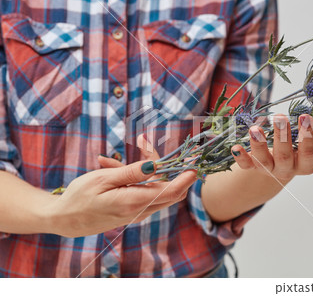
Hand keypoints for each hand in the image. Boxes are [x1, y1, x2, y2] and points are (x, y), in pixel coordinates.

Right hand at [47, 136, 195, 237]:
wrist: (64, 219)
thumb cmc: (80, 197)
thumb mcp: (104, 179)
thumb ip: (132, 172)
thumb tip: (157, 165)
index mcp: (134, 202)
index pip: (172, 191)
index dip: (187, 177)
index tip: (196, 162)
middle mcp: (141, 211)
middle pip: (170, 190)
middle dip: (172, 168)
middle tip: (158, 145)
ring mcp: (138, 213)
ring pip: (158, 190)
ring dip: (152, 169)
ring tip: (133, 148)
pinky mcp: (133, 211)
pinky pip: (146, 193)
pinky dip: (140, 178)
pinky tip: (115, 166)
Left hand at [230, 114, 312, 183]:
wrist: (284, 158)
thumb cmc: (305, 143)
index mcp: (307, 164)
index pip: (309, 154)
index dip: (308, 138)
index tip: (305, 117)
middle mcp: (288, 169)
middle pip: (284, 156)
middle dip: (282, 137)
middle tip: (280, 117)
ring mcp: (269, 169)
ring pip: (263, 161)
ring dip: (259, 145)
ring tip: (255, 129)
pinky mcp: (253, 166)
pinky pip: (245, 165)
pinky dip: (240, 157)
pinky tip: (235, 147)